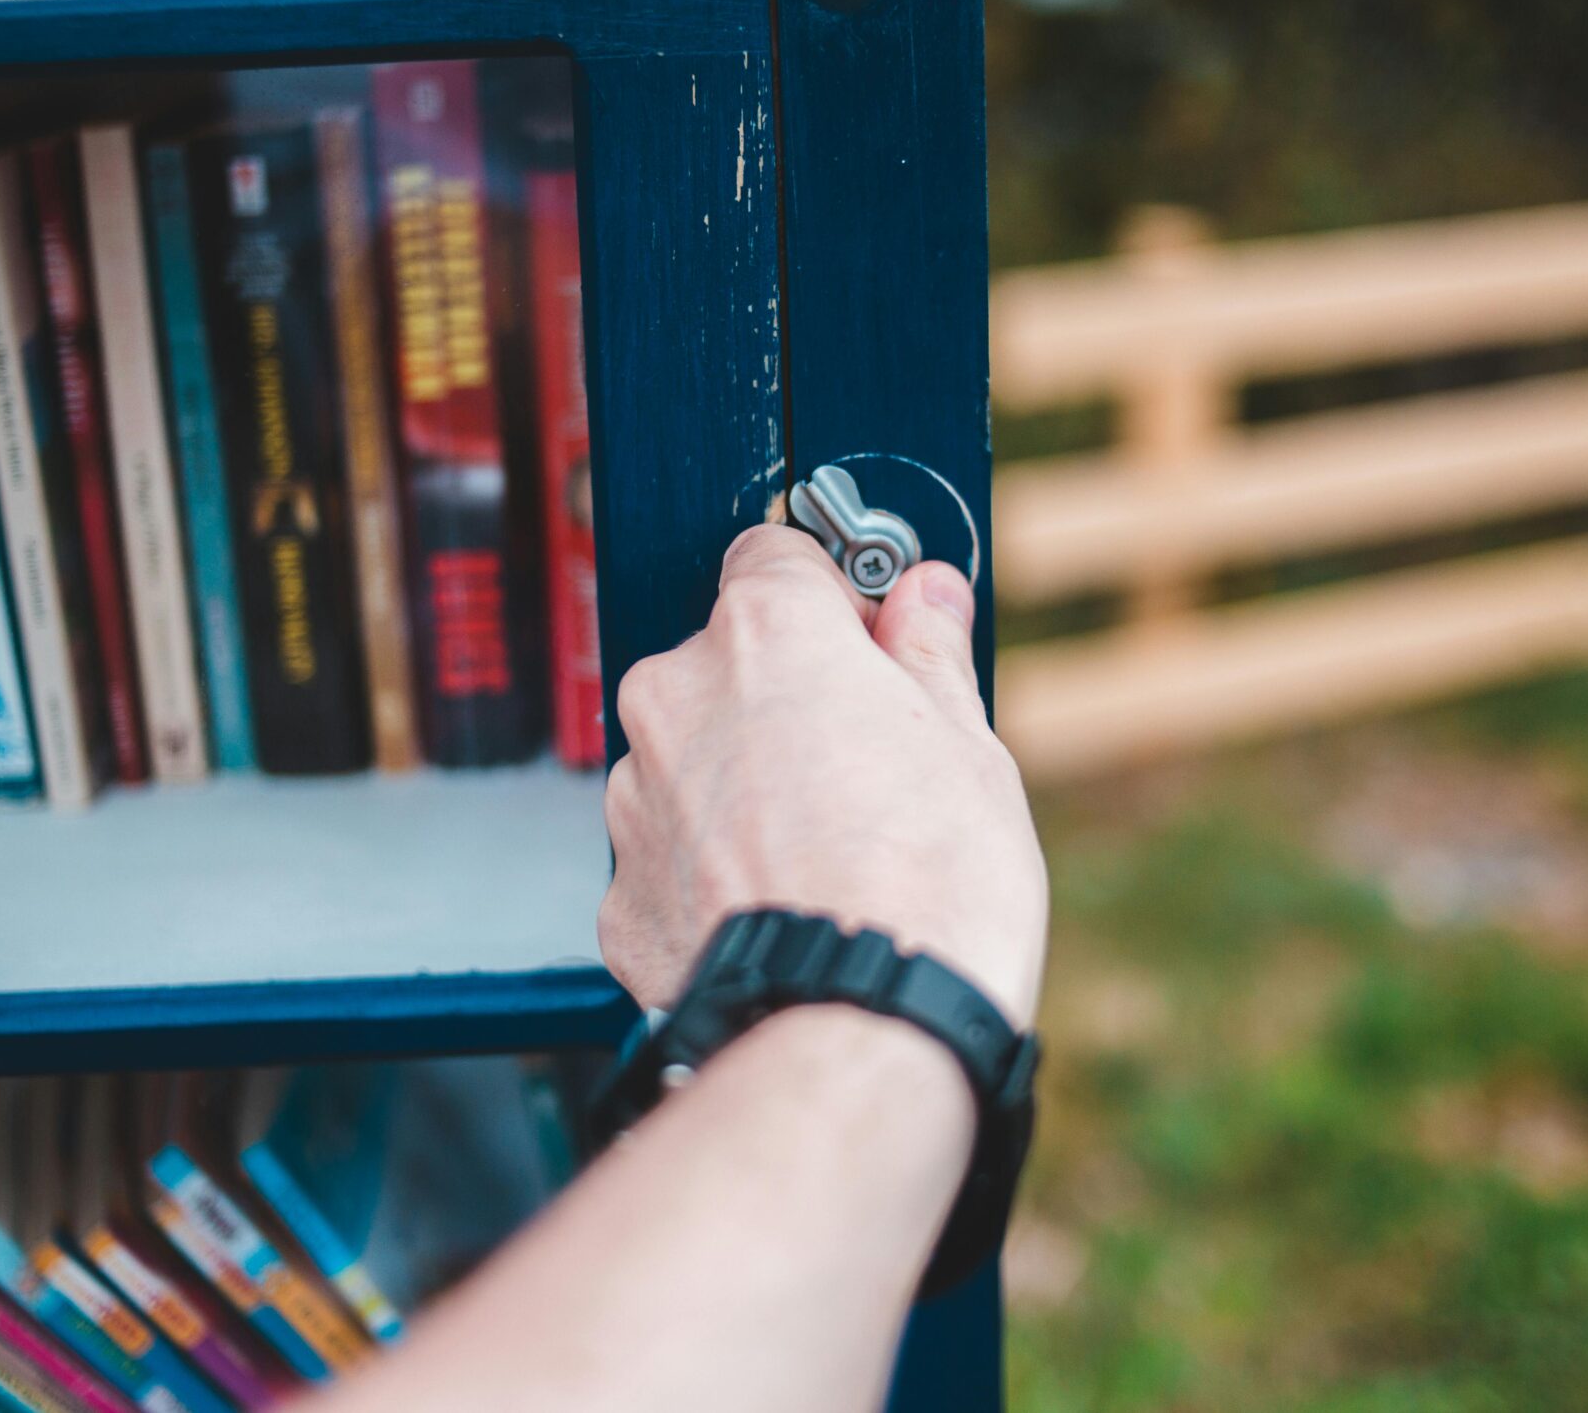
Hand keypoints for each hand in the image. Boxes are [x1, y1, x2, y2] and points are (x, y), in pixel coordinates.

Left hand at [600, 526, 1047, 1028]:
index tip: (871, 643)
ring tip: (826, 861)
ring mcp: (635, 799)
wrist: (859, 1031)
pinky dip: (712, 877)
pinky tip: (781, 914)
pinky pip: (669, 859)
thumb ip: (929, 653)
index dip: (831, 600)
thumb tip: (926, 595)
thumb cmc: (931, 884)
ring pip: (690, 763)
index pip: (775, 556)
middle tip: (865, 770)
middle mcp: (676, 697)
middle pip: (726, 665)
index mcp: (766, 633)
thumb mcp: (968, 745)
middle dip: (783, 702)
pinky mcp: (619, 896)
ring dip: (741, 790)